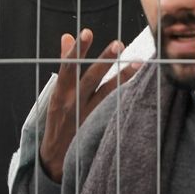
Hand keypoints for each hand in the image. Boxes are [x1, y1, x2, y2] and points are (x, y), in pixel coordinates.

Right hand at [39, 29, 140, 181]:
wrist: (55, 161)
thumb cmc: (58, 120)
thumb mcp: (57, 94)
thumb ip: (65, 65)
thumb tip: (68, 35)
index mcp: (60, 94)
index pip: (67, 68)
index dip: (76, 50)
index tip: (86, 32)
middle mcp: (72, 104)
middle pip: (89, 78)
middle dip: (104, 60)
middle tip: (118, 43)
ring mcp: (86, 116)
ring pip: (106, 93)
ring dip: (123, 76)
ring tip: (139, 62)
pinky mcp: (97, 128)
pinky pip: (113, 110)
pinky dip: (125, 98)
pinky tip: (139, 89)